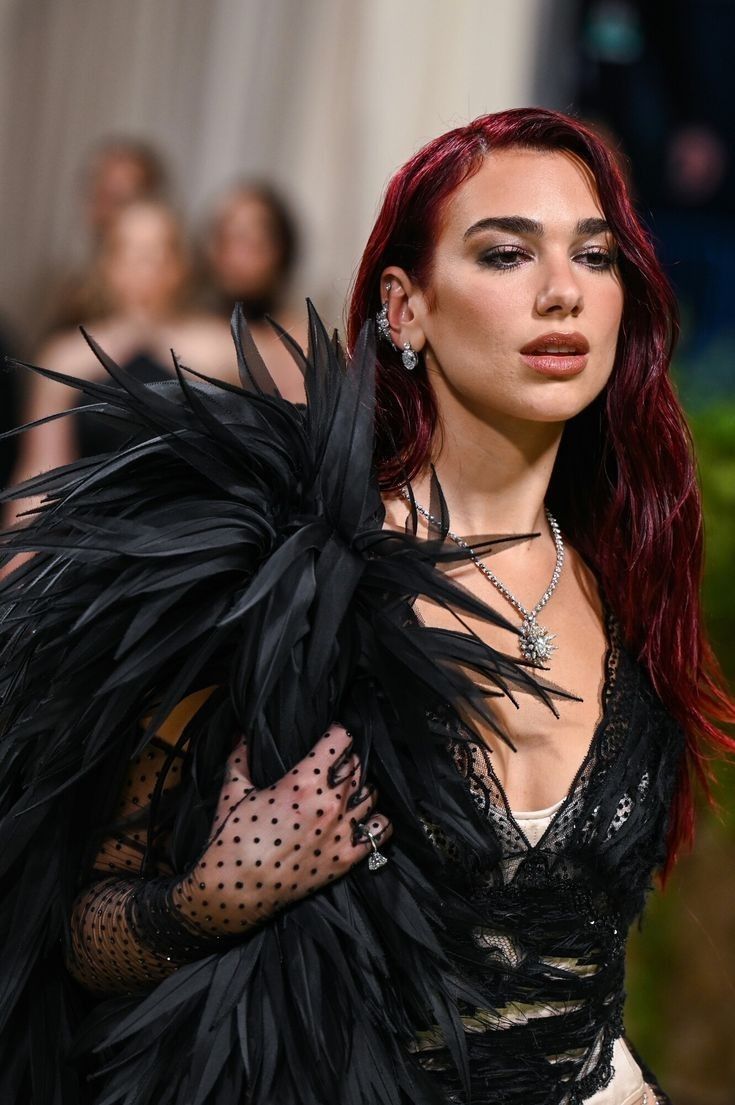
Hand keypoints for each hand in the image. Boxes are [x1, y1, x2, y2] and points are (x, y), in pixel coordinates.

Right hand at [171, 724, 390, 934]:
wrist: (233, 891)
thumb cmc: (231, 840)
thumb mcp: (232, 791)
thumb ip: (240, 756)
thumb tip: (242, 733)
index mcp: (303, 782)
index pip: (341, 739)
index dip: (338, 733)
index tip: (333, 735)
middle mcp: (329, 803)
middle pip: (357, 765)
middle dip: (347, 760)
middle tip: (334, 765)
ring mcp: (341, 832)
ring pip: (371, 794)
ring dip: (361, 788)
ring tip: (348, 791)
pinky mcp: (347, 858)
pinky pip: (380, 831)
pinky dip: (376, 821)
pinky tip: (364, 819)